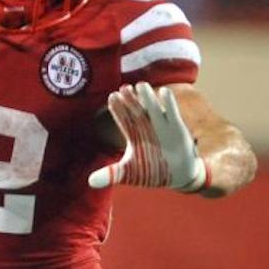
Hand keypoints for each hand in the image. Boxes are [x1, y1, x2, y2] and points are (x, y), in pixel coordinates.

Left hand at [88, 82, 208, 191]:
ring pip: (153, 110)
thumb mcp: (130, 173)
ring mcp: (162, 126)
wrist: (178, 175)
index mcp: (134, 135)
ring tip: (141, 86)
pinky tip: (164, 92)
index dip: (118, 110)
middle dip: (130, 100)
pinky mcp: (177, 128)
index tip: (112, 97)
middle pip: (137, 111)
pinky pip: (172, 114)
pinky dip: (169, 104)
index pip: (124, 120)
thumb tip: (90, 182)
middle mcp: (147, 127)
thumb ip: (111, 174)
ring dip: (147, 99)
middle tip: (124, 88)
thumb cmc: (151, 170)